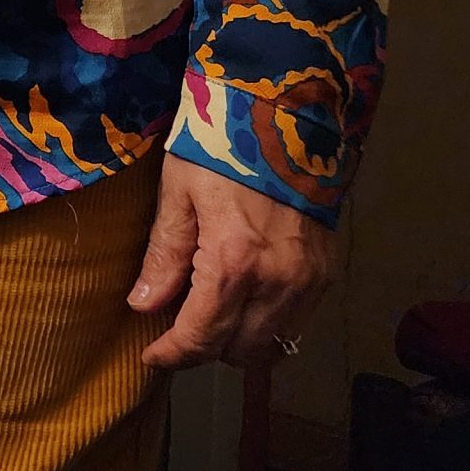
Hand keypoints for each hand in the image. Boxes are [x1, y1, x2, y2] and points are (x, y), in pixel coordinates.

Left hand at [130, 155, 333, 368]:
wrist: (284, 113)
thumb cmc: (220, 145)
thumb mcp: (177, 192)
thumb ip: (163, 256)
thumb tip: (143, 306)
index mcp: (234, 263)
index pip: (203, 336)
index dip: (174, 354)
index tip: (153, 357)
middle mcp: (279, 283)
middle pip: (240, 352)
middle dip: (205, 348)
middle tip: (177, 325)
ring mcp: (308, 281)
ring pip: (274, 346)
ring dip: (239, 342)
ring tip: (209, 313)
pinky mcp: (326, 273)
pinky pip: (296, 324)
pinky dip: (268, 325)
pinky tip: (244, 300)